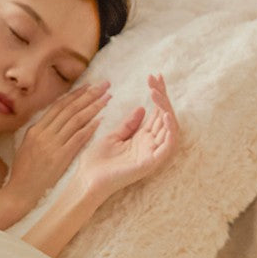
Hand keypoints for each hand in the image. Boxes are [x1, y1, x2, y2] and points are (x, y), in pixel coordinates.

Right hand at [6, 81, 110, 208]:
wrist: (20, 193)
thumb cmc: (22, 174)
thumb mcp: (26, 148)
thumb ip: (39, 133)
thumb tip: (53, 122)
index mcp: (35, 130)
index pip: (58, 106)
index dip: (75, 94)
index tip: (88, 86)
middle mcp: (43, 134)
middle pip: (70, 109)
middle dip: (89, 95)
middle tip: (104, 85)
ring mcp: (52, 145)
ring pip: (76, 120)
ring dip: (94, 107)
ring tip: (107, 98)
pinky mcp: (60, 158)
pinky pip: (78, 138)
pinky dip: (90, 128)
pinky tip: (101, 120)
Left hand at [76, 74, 180, 198]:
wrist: (86, 181)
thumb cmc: (96, 162)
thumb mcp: (113, 136)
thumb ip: (129, 124)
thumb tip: (142, 108)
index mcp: (141, 138)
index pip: (155, 113)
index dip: (157, 95)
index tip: (153, 77)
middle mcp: (150, 145)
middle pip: (164, 116)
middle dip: (162, 96)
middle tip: (155, 79)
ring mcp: (152, 154)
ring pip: (169, 128)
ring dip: (166, 108)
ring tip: (156, 94)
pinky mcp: (151, 163)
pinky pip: (168, 146)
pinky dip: (170, 130)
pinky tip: (165, 115)